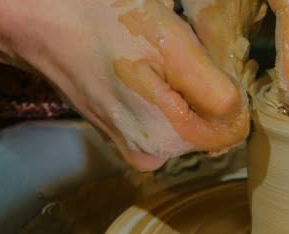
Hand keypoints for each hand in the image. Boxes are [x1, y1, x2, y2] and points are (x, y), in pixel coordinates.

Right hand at [0, 0, 249, 170]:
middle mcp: (151, 156)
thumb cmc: (109, 27)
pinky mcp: (125, 138)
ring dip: (187, 95)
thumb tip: (238, 116)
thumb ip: (217, 94)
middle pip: (211, 128)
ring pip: (191, 123)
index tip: (206, 66)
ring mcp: (135, 149)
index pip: (233, 130)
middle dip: (206, 94)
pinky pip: (167, 121)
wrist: (49, 23)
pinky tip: (146, 75)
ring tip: (157, 65)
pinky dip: (168, 99)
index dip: (231, 94)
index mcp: (166, 141)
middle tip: (178, 59)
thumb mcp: (177, 49)